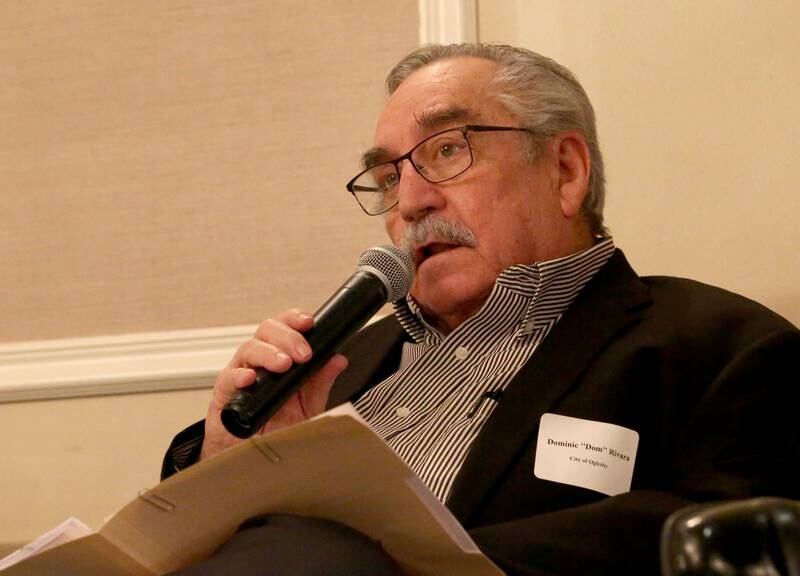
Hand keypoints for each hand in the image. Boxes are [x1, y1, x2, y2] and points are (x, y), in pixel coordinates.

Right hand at [200, 309, 348, 460]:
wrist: (252, 455)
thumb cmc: (278, 427)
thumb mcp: (307, 405)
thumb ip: (321, 382)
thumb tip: (338, 360)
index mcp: (279, 356)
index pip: (285, 327)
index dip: (295, 319)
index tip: (309, 322)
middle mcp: (259, 359)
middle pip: (267, 330)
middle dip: (287, 337)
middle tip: (303, 353)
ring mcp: (240, 372)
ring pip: (249, 348)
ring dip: (268, 353)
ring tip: (283, 364)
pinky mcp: (224, 392)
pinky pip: (228, 377)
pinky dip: (239, 375)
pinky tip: (250, 378)